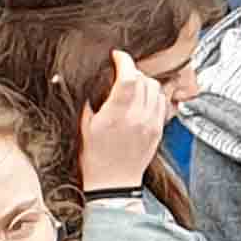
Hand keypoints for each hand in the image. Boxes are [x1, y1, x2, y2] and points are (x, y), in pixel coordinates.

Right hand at [77, 48, 168, 192]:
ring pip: (157, 88)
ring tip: (132, 86)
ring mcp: (151, 123)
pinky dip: (154, 95)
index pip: (129, 77)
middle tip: (121, 73)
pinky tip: (143, 99)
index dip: (124, 61)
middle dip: (132, 70)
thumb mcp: (84, 126)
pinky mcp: (159, 129)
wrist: (114, 183)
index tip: (117, 56)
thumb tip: (76, 78)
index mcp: (117, 115)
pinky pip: (163, 102)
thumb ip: (85, 99)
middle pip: (144, 79)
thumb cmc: (95, 158)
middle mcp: (138, 117)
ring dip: (145, 81)